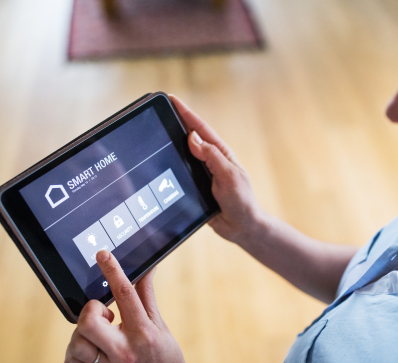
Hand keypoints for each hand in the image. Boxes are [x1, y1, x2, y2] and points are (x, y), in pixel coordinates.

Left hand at [65, 250, 203, 362]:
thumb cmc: (167, 357)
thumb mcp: (161, 324)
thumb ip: (147, 296)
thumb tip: (145, 269)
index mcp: (144, 333)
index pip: (125, 295)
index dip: (113, 271)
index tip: (103, 255)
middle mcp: (125, 352)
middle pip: (89, 322)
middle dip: (91, 311)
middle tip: (104, 314)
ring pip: (77, 342)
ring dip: (83, 332)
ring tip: (99, 333)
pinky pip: (72, 361)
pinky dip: (76, 350)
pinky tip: (91, 347)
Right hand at [170, 94, 264, 243]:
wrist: (241, 227)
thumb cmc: (241, 201)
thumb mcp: (229, 176)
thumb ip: (211, 157)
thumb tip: (193, 138)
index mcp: (220, 153)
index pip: (200, 129)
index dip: (186, 113)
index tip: (172, 99)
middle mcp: (210, 160)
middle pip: (189, 137)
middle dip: (175, 122)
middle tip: (160, 109)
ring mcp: (202, 173)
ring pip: (182, 154)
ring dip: (171, 143)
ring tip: (156, 130)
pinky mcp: (195, 186)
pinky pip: (180, 172)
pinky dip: (171, 164)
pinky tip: (160, 161)